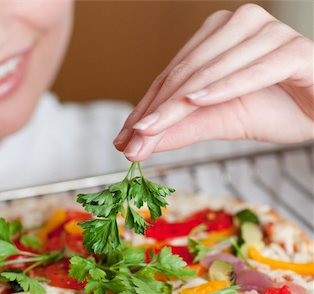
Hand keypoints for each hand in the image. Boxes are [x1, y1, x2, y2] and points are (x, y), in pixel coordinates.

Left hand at [114, 4, 313, 161]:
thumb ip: (181, 127)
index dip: (146, 107)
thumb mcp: (218, 121)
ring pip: (213, 69)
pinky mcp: (294, 50)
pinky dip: (226, 86)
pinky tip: (198, 101)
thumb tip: (137, 143)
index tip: (123, 139)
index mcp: (218, 36)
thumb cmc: (274, 109)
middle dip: (156, 110)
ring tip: (151, 130)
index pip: (173, 74)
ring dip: (180, 102)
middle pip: (186, 72)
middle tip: (131, 142)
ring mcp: (267, 33)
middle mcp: (240, 26)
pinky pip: (255, 68)